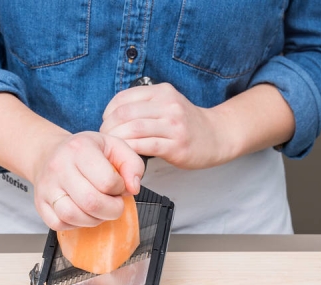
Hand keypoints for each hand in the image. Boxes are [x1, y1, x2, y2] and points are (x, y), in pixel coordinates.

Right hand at [30, 131, 143, 230]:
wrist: (50, 153)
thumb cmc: (85, 151)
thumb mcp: (113, 146)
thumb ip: (132, 164)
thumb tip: (133, 188)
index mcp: (80, 149)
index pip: (107, 181)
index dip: (120, 189)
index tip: (118, 187)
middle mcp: (59, 167)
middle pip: (91, 202)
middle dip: (111, 210)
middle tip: (114, 204)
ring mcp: (47, 187)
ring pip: (73, 216)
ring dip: (94, 220)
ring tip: (99, 210)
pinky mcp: (40, 204)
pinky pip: (59, 224)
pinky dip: (76, 225)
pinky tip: (83, 213)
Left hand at [100, 82, 235, 169]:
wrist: (216, 136)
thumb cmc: (186, 124)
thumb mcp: (167, 104)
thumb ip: (144, 106)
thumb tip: (112, 116)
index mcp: (162, 92)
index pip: (124, 98)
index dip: (108, 112)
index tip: (105, 124)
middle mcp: (168, 105)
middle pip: (125, 113)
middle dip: (108, 128)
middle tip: (104, 140)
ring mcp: (174, 125)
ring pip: (133, 129)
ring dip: (116, 140)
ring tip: (112, 148)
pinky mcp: (176, 145)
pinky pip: (146, 146)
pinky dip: (131, 150)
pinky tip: (126, 156)